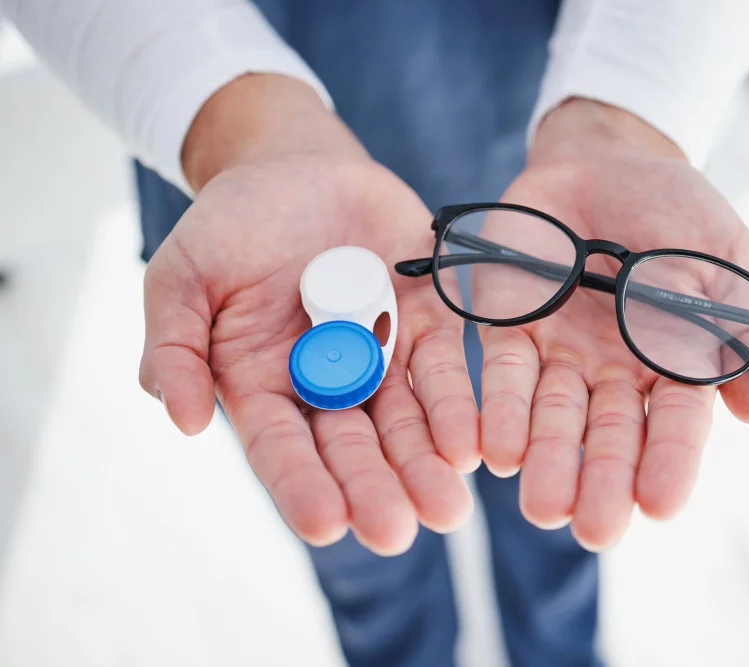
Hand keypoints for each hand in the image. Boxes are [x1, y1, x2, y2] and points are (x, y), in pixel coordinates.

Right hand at [138, 75, 478, 554]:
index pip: (285, 447)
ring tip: (448, 506)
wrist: (295, 168)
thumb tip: (184, 422)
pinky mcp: (428, 321)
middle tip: (398, 532)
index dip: (303, 484)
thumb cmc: (229, 226)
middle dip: (377, 489)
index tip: (325, 525)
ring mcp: (382, 354)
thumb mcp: (183, 276)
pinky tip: (473, 442)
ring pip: (409, 421)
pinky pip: (447, 368)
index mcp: (265, 384)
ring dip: (428, 464)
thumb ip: (176, 346)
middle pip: (355, 446)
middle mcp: (329, 383)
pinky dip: (457, 404)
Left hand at [477, 99, 748, 549]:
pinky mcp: (508, 324)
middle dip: (600, 480)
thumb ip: (744, 327)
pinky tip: (493, 451)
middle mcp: (613, 371)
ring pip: (551, 415)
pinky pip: (501, 372)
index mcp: (673, 362)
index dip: (669, 462)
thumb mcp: (728, 260)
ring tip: (539, 505)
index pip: (674, 424)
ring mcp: (559, 351)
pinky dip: (499, 410)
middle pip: (607, 435)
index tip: (661, 508)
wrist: (608, 159)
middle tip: (590, 530)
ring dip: (545, 458)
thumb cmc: (678, 211)